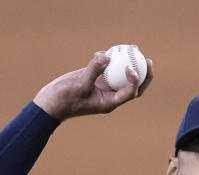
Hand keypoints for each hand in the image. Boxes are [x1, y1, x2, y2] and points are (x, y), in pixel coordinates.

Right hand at [33, 49, 153, 120]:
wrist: (50, 103)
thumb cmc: (64, 99)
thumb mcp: (79, 84)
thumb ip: (93, 70)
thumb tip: (106, 55)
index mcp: (109, 102)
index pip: (130, 93)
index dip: (135, 80)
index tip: (130, 68)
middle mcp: (110, 96)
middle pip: (133, 86)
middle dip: (143, 74)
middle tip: (147, 60)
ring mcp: (103, 87)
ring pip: (121, 75)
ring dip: (128, 62)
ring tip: (133, 48)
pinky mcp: (95, 79)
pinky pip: (107, 68)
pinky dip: (110, 58)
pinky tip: (112, 48)